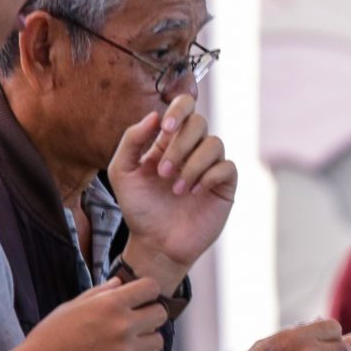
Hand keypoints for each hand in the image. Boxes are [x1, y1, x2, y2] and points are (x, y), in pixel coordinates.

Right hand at [8, 277, 165, 350]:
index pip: (151, 287)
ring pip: (157, 343)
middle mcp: (122, 325)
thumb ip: (98, 294)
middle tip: (132, 329)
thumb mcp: (69, 308)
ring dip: (144, 345)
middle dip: (149, 319)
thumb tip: (120, 283)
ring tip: (123, 350)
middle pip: (160, 315)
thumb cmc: (46, 340)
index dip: (146, 294)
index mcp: (109, 303)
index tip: (138, 303)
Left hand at [109, 95, 236, 280]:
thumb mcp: (122, 173)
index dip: (179, 109)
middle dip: (180, 145)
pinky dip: (209, 176)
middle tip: (163, 173)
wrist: (155, 244)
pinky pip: (227, 167)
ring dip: (192, 165)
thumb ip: (132, 140)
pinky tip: (193, 192)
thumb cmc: (139, 209)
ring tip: (176, 189)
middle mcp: (192, 150)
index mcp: (169, 141)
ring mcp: (209, 167)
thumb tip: (154, 115)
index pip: (184, 107)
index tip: (165, 128)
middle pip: (199, 122)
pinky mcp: (223, 186)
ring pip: (214, 143)